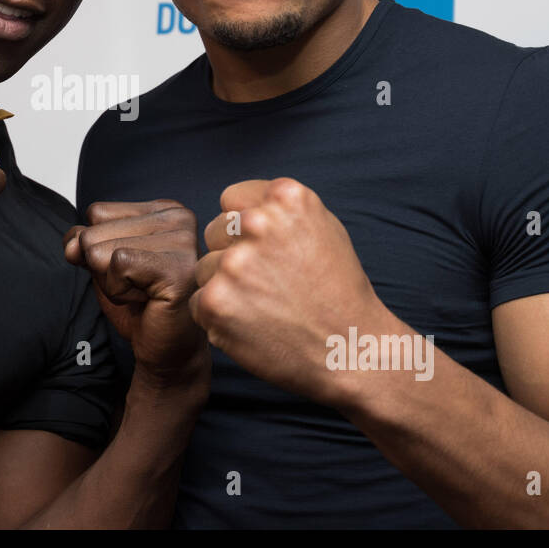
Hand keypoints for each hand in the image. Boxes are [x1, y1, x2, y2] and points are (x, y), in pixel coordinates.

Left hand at [64, 200, 208, 386]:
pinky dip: (119, 292)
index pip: (97, 212)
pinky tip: (146, 300)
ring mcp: (183, 241)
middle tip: (138, 286)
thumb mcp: (101, 264)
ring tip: (143, 293)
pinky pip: (116, 266)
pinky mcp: (176, 269)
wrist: (166, 349)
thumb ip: (82, 243)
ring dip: (112, 282)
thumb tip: (73, 245)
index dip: (100, 248)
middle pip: (95, 230)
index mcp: (164, 209)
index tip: (132, 269)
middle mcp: (179, 217)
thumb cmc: (140, 305)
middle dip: (103, 268)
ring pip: (101, 250)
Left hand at [193, 178, 396, 404]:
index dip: (244, 227)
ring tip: (264, 306)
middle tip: (268, 283)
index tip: (265, 250)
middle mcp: (258, 223)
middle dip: (231, 253)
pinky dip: (219, 317)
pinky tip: (252, 325)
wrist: (351, 349)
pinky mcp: (215, 301)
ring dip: (224, 286)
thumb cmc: (338, 292)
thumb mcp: (323, 229)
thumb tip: (237, 209)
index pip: (232, 198)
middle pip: (215, 230)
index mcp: (285, 198)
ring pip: (204, 267)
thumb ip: (279, 211)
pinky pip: (197, 301)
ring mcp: (234, 262)